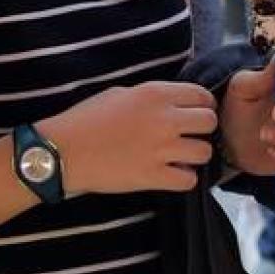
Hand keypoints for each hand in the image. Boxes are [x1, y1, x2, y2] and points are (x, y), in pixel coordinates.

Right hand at [41, 82, 217, 195]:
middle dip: (202, 129)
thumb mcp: (119, 93)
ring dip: (195, 155)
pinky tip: (171, 174)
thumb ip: (150, 97)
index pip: (202, 96)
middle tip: (188, 136)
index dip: (202, 105)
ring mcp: (162, 150)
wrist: (64, 151)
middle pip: (210, 123)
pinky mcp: (154, 177)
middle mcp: (165, 119)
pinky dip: (184, 178)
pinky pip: (189, 180)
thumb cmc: (86, 118)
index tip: (194, 113)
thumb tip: (170, 104)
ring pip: (205, 152)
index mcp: (156, 93)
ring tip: (180, 157)